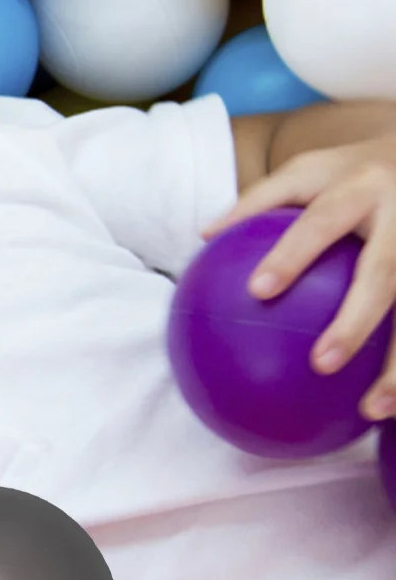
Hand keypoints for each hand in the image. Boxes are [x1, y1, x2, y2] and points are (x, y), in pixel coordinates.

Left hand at [204, 134, 395, 418]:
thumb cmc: (351, 170)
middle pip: (384, 273)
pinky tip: (391, 407)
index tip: (260, 291)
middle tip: (321, 364)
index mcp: (358, 188)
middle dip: (355, 321)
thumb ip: (260, 202)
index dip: (292, 254)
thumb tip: (203, 236)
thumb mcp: (308, 171)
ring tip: (372, 409)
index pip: (319, 222)